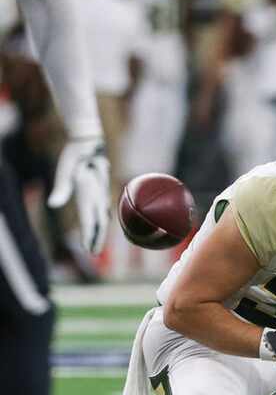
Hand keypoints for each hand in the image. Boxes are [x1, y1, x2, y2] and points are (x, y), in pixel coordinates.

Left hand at [48, 138, 110, 254]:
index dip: (88, 235)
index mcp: (89, 193)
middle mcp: (98, 195)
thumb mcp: (64, 170)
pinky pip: (103, 209)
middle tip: (92, 253)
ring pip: (103, 216)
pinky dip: (102, 220)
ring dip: (100, 230)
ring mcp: (102, 193)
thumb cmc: (74, 155)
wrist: (91, 141)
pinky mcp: (102, 190)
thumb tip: (52, 204)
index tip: (87, 249)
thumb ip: (61, 189)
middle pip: (99, 221)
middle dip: (96, 238)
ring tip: (96, 242)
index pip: (90, 220)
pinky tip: (101, 222)